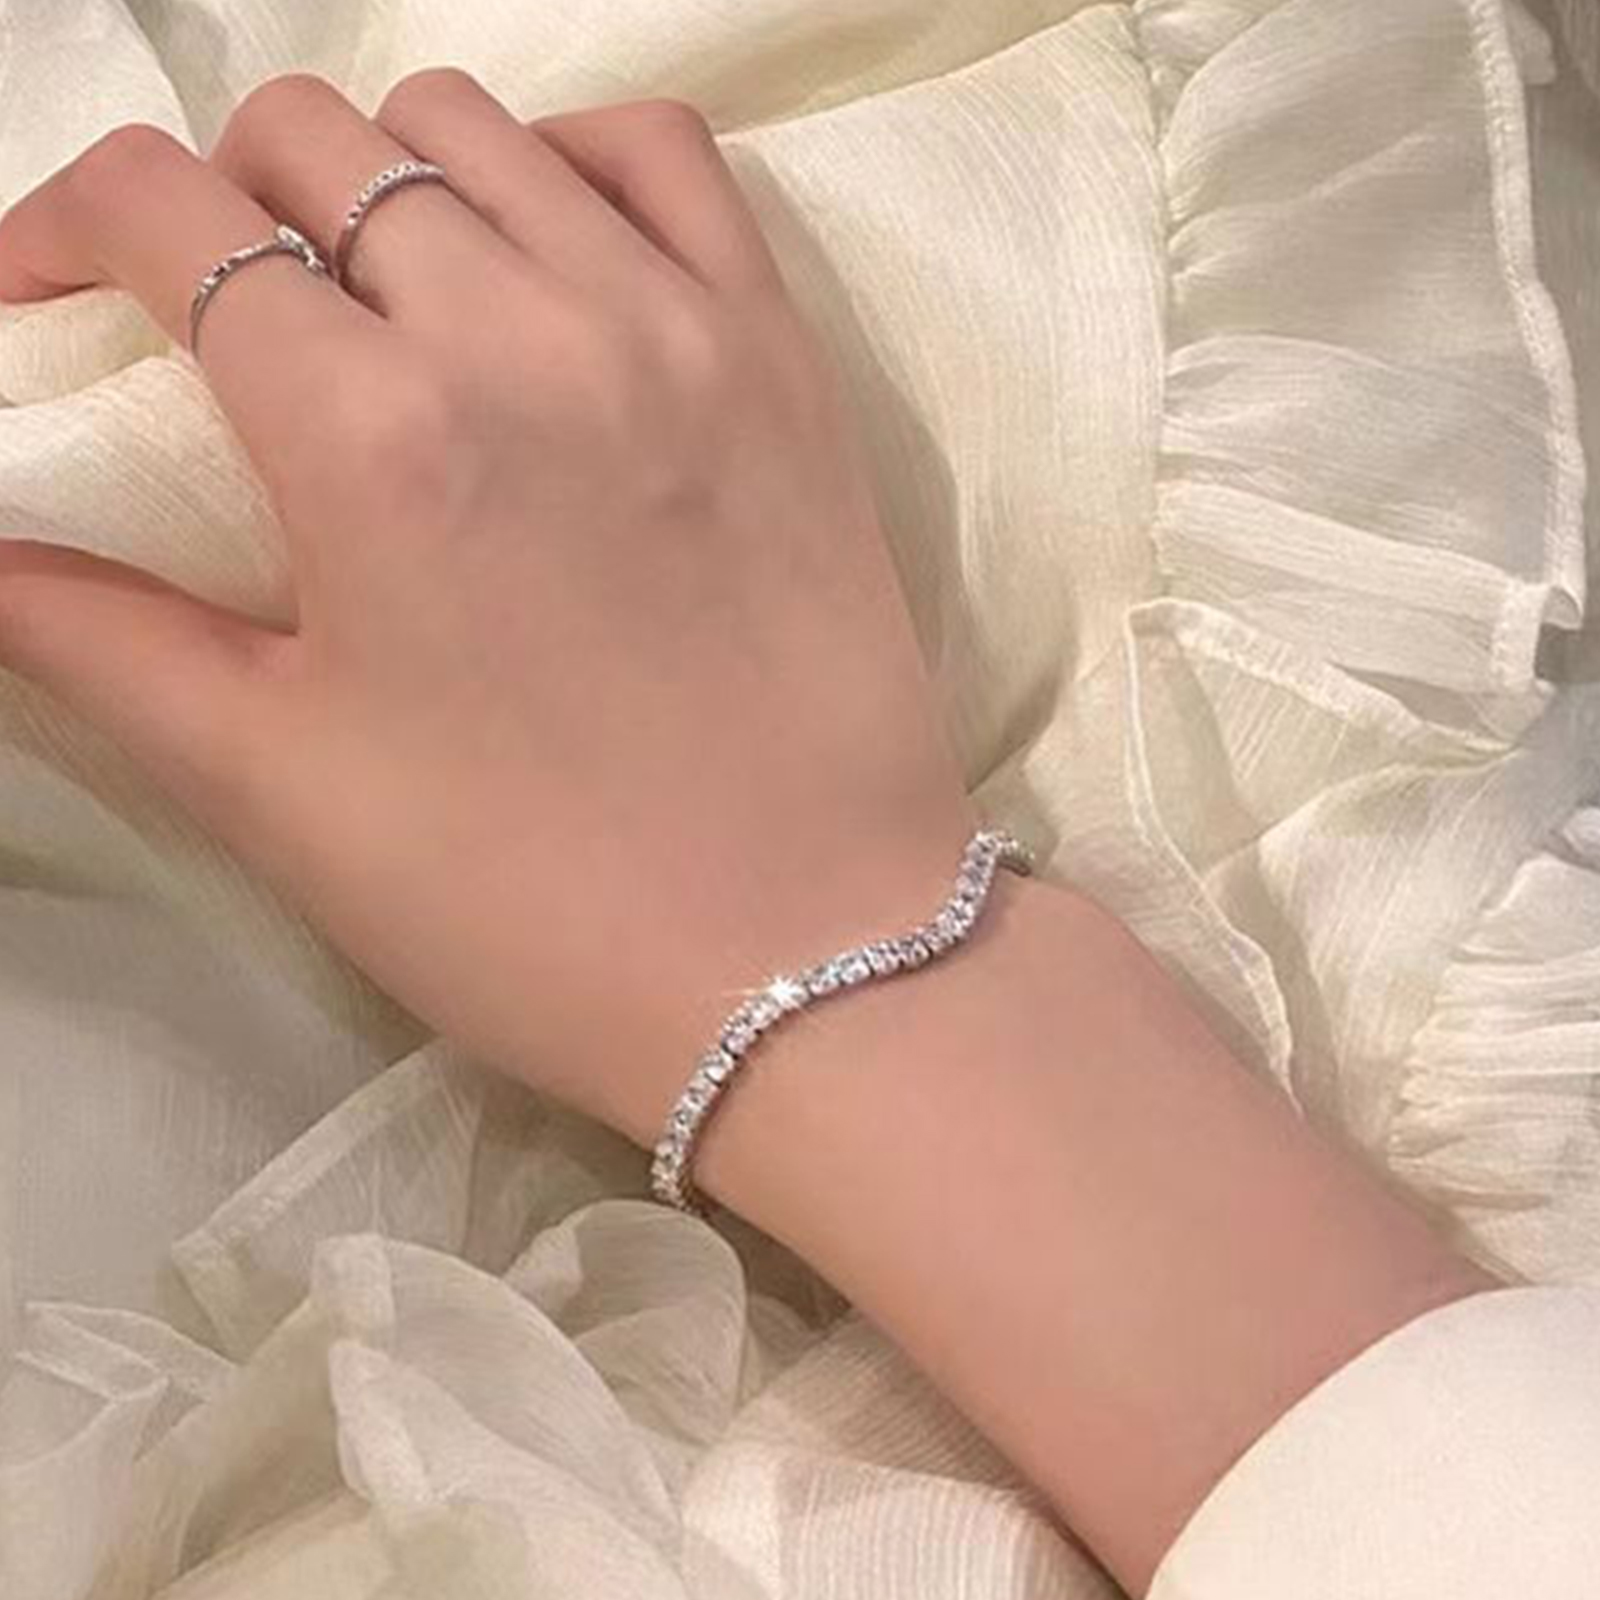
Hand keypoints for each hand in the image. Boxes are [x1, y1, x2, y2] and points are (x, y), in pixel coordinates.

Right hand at [0, 73, 973, 1140]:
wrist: (806, 956)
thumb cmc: (534, 900)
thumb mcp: (281, 783)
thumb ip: (99, 638)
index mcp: (373, 434)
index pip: (164, 212)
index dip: (61, 227)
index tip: (49, 297)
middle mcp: (525, 333)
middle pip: (313, 143)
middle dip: (222, 204)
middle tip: (227, 325)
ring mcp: (675, 327)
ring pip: (478, 130)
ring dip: (388, 181)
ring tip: (385, 299)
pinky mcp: (782, 357)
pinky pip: (666, 160)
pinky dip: (573, 165)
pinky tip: (546, 263)